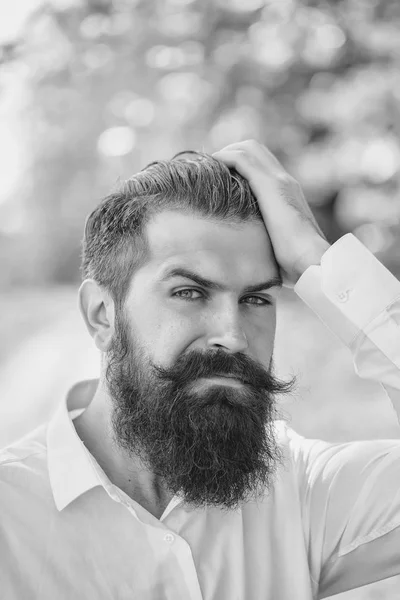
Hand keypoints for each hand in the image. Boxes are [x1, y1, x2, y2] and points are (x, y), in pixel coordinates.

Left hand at [213, 139, 330, 287]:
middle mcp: (285, 182)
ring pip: (248, 148)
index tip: (220, 178)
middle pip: (255, 149)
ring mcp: (279, 181)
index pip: (263, 166)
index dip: (240, 166)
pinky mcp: (270, 185)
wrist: (312, 261)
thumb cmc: (297, 265)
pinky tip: (210, 168)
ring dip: (224, 153)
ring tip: (206, 166)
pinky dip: (224, 158)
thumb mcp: (278, 248)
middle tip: (209, 168)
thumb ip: (267, 243)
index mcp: (288, 195)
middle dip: (230, 153)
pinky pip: (242, 159)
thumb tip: (255, 260)